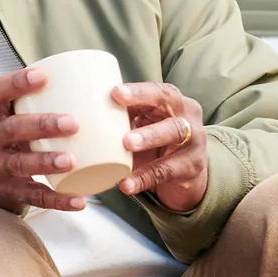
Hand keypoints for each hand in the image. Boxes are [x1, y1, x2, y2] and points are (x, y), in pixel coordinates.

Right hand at [0, 68, 85, 212]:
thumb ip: (33, 100)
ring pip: (20, 164)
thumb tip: (85, 79)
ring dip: (46, 162)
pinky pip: (34, 196)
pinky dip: (57, 200)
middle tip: (73, 123)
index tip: (43, 76)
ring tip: (71, 161)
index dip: (17, 83)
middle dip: (42, 126)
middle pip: (12, 129)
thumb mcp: (5, 115)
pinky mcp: (10, 191)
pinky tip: (79, 200)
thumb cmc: (3, 136)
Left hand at [111, 82, 208, 212]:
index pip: (158, 92)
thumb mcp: (142, 123)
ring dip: (149, 142)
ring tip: (126, 150)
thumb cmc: (156, 136)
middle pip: (172, 115)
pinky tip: (127, 184)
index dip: (138, 93)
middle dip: (148, 125)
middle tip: (125, 137)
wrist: (186, 169)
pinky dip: (145, 178)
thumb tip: (83, 113)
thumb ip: (122, 116)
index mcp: (172, 101)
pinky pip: (167, 172)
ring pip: (175, 138)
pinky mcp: (192, 167)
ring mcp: (194, 142)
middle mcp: (188, 117)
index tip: (115, 93)